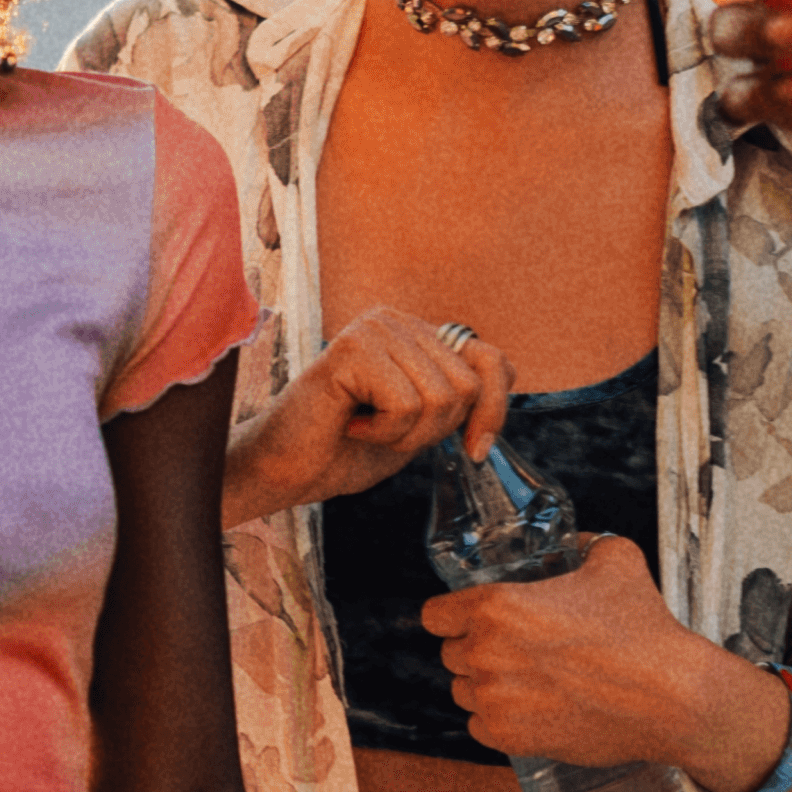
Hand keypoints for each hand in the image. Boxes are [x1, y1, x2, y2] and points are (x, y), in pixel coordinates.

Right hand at [221, 308, 509, 525]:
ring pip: (441, 397)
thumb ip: (459, 397)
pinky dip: (383, 432)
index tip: (473, 449)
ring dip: (406, 434)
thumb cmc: (346, 450)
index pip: (491, 361)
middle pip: (468, 385)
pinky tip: (349, 425)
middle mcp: (396, 320)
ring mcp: (373, 329)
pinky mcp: (352, 349)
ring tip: (365, 427)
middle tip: (386, 433)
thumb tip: (506, 376)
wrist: (285, 471)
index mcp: (416, 333)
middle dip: (435, 430)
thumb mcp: (421, 425)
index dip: (493, 410)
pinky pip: (406, 404)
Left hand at [420, 537, 729, 767]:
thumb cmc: (643, 630)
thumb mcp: (617, 562)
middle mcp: (486, 653)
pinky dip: (499, 720)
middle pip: (451, 653)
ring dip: (486, 685)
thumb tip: (577, 544)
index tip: (470, 620)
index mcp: (496, 607)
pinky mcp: (510, 737)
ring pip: (465, 691)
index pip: (435, 615)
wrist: (672, 698)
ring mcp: (495, 699)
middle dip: (476, 650)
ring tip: (527, 680)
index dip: (452, 615)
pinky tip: (529, 708)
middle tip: (516, 650)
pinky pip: (480, 726)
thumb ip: (587, 545)